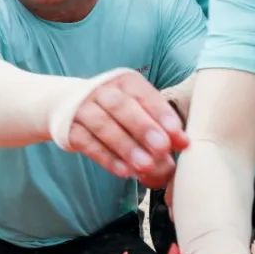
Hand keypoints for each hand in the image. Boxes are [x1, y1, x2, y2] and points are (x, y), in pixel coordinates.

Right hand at [67, 70, 187, 182]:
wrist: (70, 107)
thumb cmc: (117, 111)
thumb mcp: (139, 109)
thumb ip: (161, 125)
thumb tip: (184, 144)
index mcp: (126, 82)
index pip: (144, 94)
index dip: (161, 114)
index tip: (176, 134)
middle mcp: (103, 91)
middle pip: (122, 106)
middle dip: (143, 128)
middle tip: (162, 148)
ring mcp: (83, 109)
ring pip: (103, 125)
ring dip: (126, 146)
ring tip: (145, 165)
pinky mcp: (70, 130)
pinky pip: (88, 144)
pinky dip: (107, 158)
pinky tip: (124, 171)